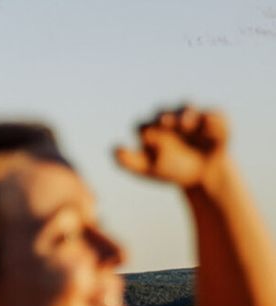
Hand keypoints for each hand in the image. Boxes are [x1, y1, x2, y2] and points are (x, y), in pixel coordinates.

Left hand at [114, 105, 230, 190]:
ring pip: (186, 107)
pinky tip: (207, 122)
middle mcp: (169, 117)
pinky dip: (210, 118)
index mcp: (150, 128)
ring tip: (186, 124)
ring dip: (185, 113)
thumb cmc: (169, 170)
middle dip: (164, 117)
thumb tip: (114, 149)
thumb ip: (127, 161)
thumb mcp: (146, 169)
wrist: (200, 176)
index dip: (145, 131)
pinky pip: (213, 114)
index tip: (147, 138)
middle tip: (165, 123)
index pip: (143, 126)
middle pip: (163, 112)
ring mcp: (191, 115)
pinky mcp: (213, 117)